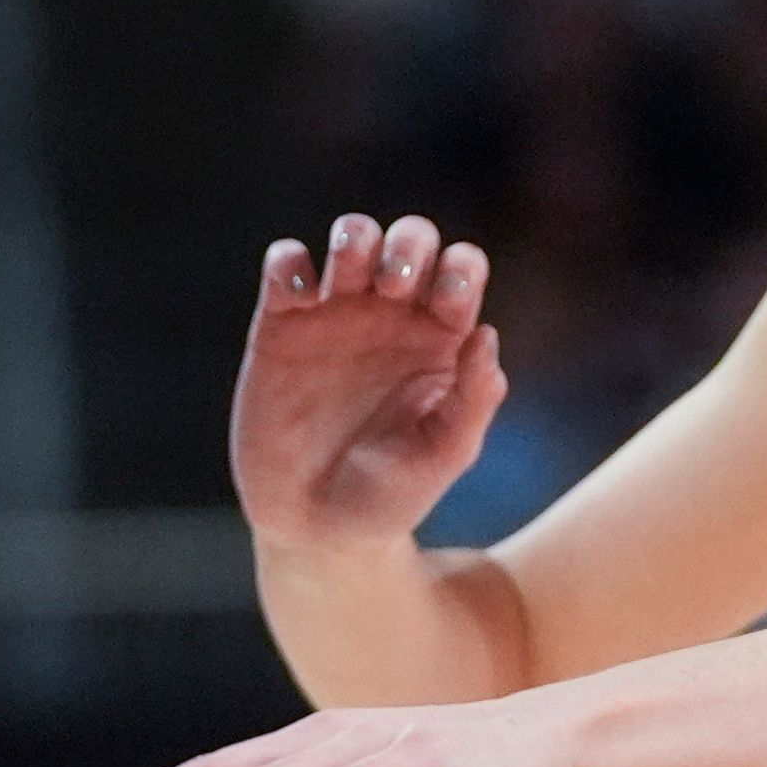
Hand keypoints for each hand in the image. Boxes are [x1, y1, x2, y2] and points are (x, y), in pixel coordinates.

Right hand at [233, 215, 503, 553]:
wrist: (316, 530)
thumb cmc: (390, 497)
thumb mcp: (445, 454)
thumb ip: (474, 398)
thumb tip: (486, 335)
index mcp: (439, 339)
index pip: (461, 269)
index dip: (461, 268)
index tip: (447, 305)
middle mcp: (390, 317)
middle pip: (409, 238)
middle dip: (408, 243)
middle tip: (396, 285)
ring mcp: (333, 316)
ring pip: (350, 236)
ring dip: (353, 236)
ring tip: (348, 276)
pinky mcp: (280, 326)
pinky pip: (284, 266)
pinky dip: (288, 261)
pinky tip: (298, 297)